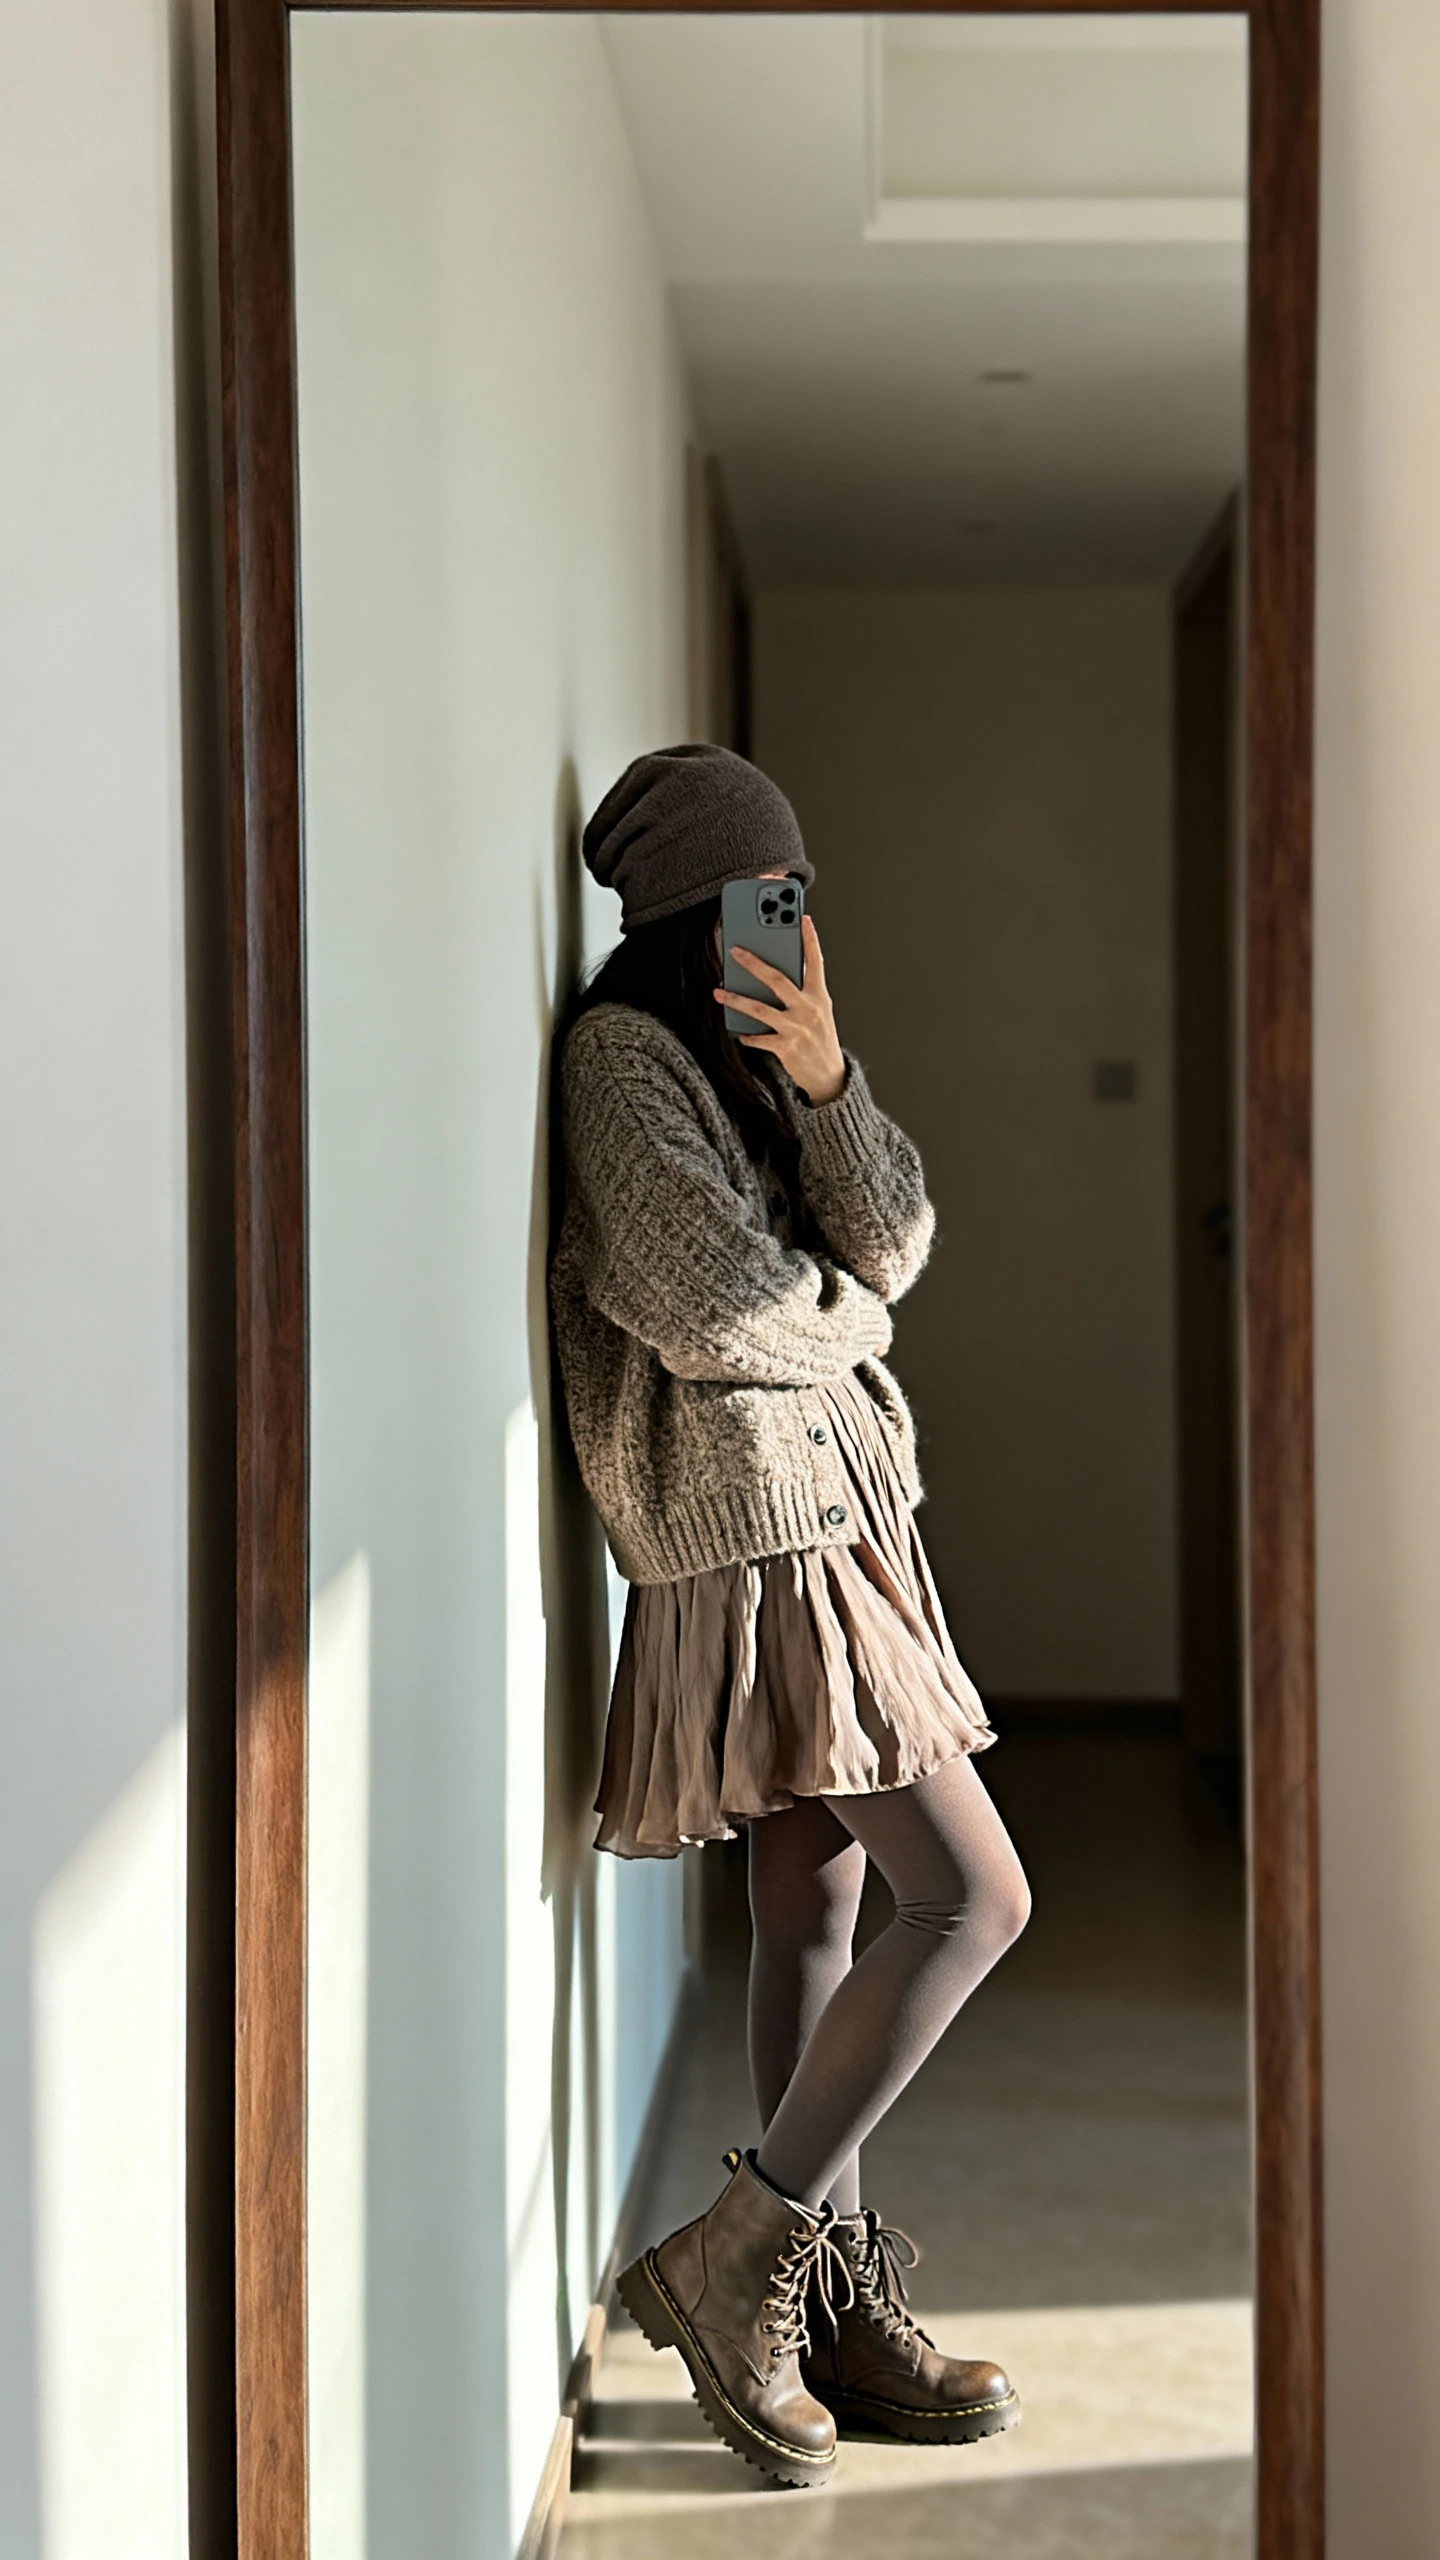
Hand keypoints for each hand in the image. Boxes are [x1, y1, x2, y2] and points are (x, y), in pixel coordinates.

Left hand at [713, 914, 846, 1104]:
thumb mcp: (819, 1010)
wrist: (829, 1075)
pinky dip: (747, 1034)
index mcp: (819, 996)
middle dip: (754, 963)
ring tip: (718, 992)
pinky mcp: (786, 1047)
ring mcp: (797, 1028)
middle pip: (778, 980)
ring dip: (736, 999)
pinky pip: (758, 1037)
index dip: (810, 940)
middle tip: (736, 951)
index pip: (815, 962)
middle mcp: (809, 1009)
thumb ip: (802, 991)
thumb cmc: (820, 1039)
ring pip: (760, 1009)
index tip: (804, 919)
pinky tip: (739, 1031)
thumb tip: (774, 973)